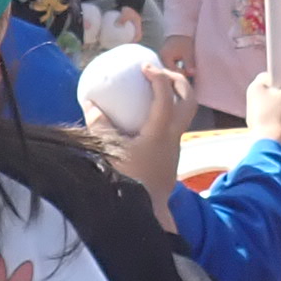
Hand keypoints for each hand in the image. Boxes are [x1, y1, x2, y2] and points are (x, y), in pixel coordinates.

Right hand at [106, 61, 198, 204]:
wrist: (143, 213)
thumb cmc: (125, 181)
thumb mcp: (107, 150)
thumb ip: (99, 125)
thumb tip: (90, 102)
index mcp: (160, 133)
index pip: (165, 96)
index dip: (157, 76)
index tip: (145, 66)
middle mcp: (173, 137)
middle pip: (190, 100)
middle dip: (177, 81)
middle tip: (159, 73)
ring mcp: (175, 147)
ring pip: (185, 114)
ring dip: (174, 97)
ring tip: (154, 90)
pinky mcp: (170, 156)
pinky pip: (174, 127)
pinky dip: (165, 114)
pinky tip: (145, 118)